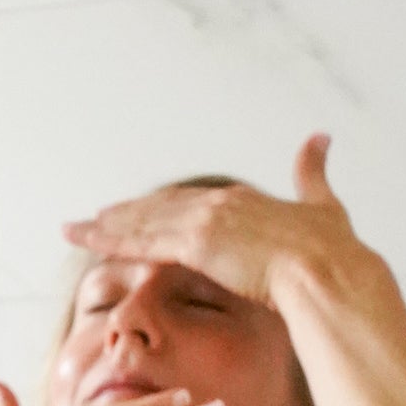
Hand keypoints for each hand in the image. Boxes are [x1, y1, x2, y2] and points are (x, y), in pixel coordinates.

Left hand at [62, 135, 369, 308]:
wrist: (329, 269)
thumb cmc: (332, 249)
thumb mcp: (324, 204)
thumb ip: (313, 172)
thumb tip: (321, 136)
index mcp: (241, 201)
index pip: (185, 205)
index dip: (156, 209)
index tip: (133, 212)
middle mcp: (217, 205)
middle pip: (156, 210)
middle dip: (121, 215)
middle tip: (89, 219)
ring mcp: (205, 223)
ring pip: (142, 224)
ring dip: (104, 228)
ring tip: (74, 230)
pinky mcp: (197, 245)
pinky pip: (144, 244)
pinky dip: (113, 241)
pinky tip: (88, 242)